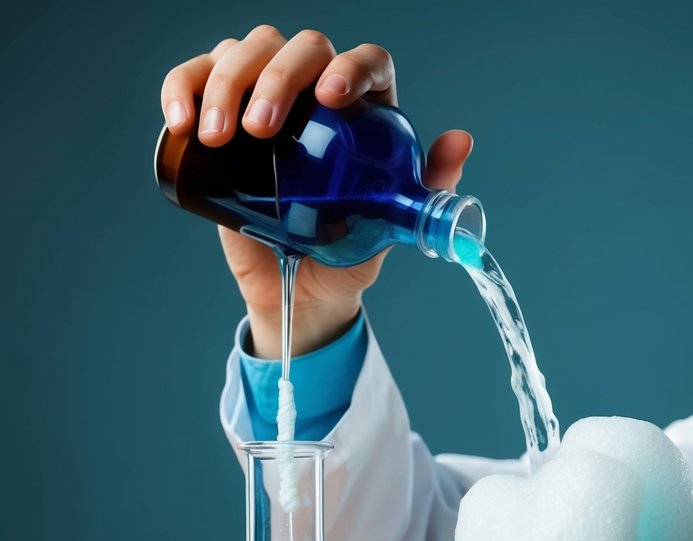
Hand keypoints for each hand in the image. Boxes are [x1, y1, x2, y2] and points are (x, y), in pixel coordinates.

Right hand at [160, 25, 474, 356]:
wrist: (300, 288)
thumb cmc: (349, 251)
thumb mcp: (392, 226)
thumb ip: (428, 188)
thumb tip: (460, 141)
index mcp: (367, 111)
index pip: (365, 62)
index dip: (350, 66)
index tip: (331, 98)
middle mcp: (316, 92)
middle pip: (299, 47)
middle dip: (278, 77)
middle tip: (262, 128)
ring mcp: (265, 99)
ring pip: (243, 52)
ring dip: (225, 82)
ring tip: (217, 136)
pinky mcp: (219, 116)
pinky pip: (194, 78)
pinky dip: (182, 87)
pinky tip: (181, 121)